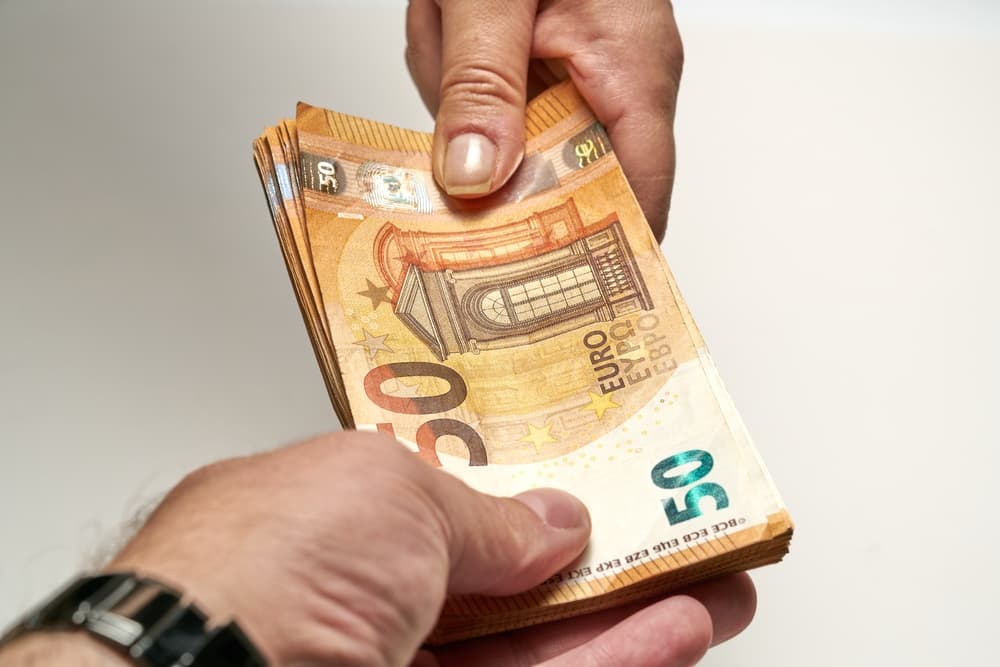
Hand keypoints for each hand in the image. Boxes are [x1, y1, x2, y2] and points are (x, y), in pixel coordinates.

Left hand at [101, 432, 752, 665]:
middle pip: (506, 576)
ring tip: (714, 578)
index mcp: (329, 517)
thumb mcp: (388, 492)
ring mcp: (403, 662)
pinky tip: (679, 626)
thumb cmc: (265, 564)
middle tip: (679, 528)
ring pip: (540, 641)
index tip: (593, 474)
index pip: (441, 500)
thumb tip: (556, 522)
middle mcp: (360, 597)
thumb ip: (485, 510)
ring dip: (636, 611)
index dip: (523, 489)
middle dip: (603, 554)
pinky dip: (620, 658)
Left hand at [406, 0, 683, 240]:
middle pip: (552, 173)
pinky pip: (496, 101)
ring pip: (509, 136)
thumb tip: (473, 178)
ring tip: (450, 24)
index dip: (597, 248)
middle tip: (450, 101)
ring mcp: (581, 72)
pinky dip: (458, 69)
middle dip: (488, 146)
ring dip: (460, 92)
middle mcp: (617, 78)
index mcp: (632, 66)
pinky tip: (451, 23)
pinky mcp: (545, 64)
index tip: (545, 286)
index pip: (639, 192)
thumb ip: (481, 81)